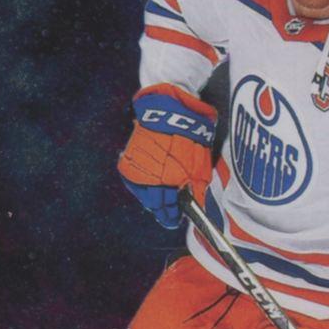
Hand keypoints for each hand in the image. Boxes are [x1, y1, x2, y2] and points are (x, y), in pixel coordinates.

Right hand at [118, 84, 217, 228]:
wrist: (168, 110)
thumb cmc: (189, 135)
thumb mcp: (200, 164)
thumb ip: (197, 188)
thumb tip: (195, 205)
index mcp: (169, 182)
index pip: (169, 210)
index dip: (173, 216)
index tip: (175, 219)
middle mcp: (150, 179)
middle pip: (154, 205)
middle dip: (163, 210)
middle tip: (169, 213)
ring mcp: (136, 170)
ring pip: (143, 195)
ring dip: (152, 198)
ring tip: (161, 197)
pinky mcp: (128, 161)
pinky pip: (135, 182)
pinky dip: (143, 185)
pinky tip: (152, 183)